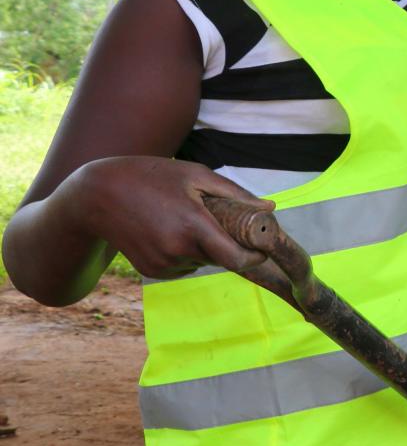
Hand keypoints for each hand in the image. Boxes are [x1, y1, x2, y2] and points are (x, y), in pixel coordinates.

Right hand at [74, 156, 273, 278]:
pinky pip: (183, 267)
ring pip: (201, 262)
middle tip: (218, 220)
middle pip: (221, 259)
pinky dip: (186, 253)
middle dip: (228, 245)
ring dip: (204, 248)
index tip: (262, 249)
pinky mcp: (151, 270)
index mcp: (194, 225)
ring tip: (183, 218)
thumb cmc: (152, 177)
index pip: (237, 258)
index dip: (255, 257)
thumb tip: (269, 208)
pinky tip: (168, 230)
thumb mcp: (195, 174)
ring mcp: (163, 263)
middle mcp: (178, 249)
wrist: (97, 195)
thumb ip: (235, 194)